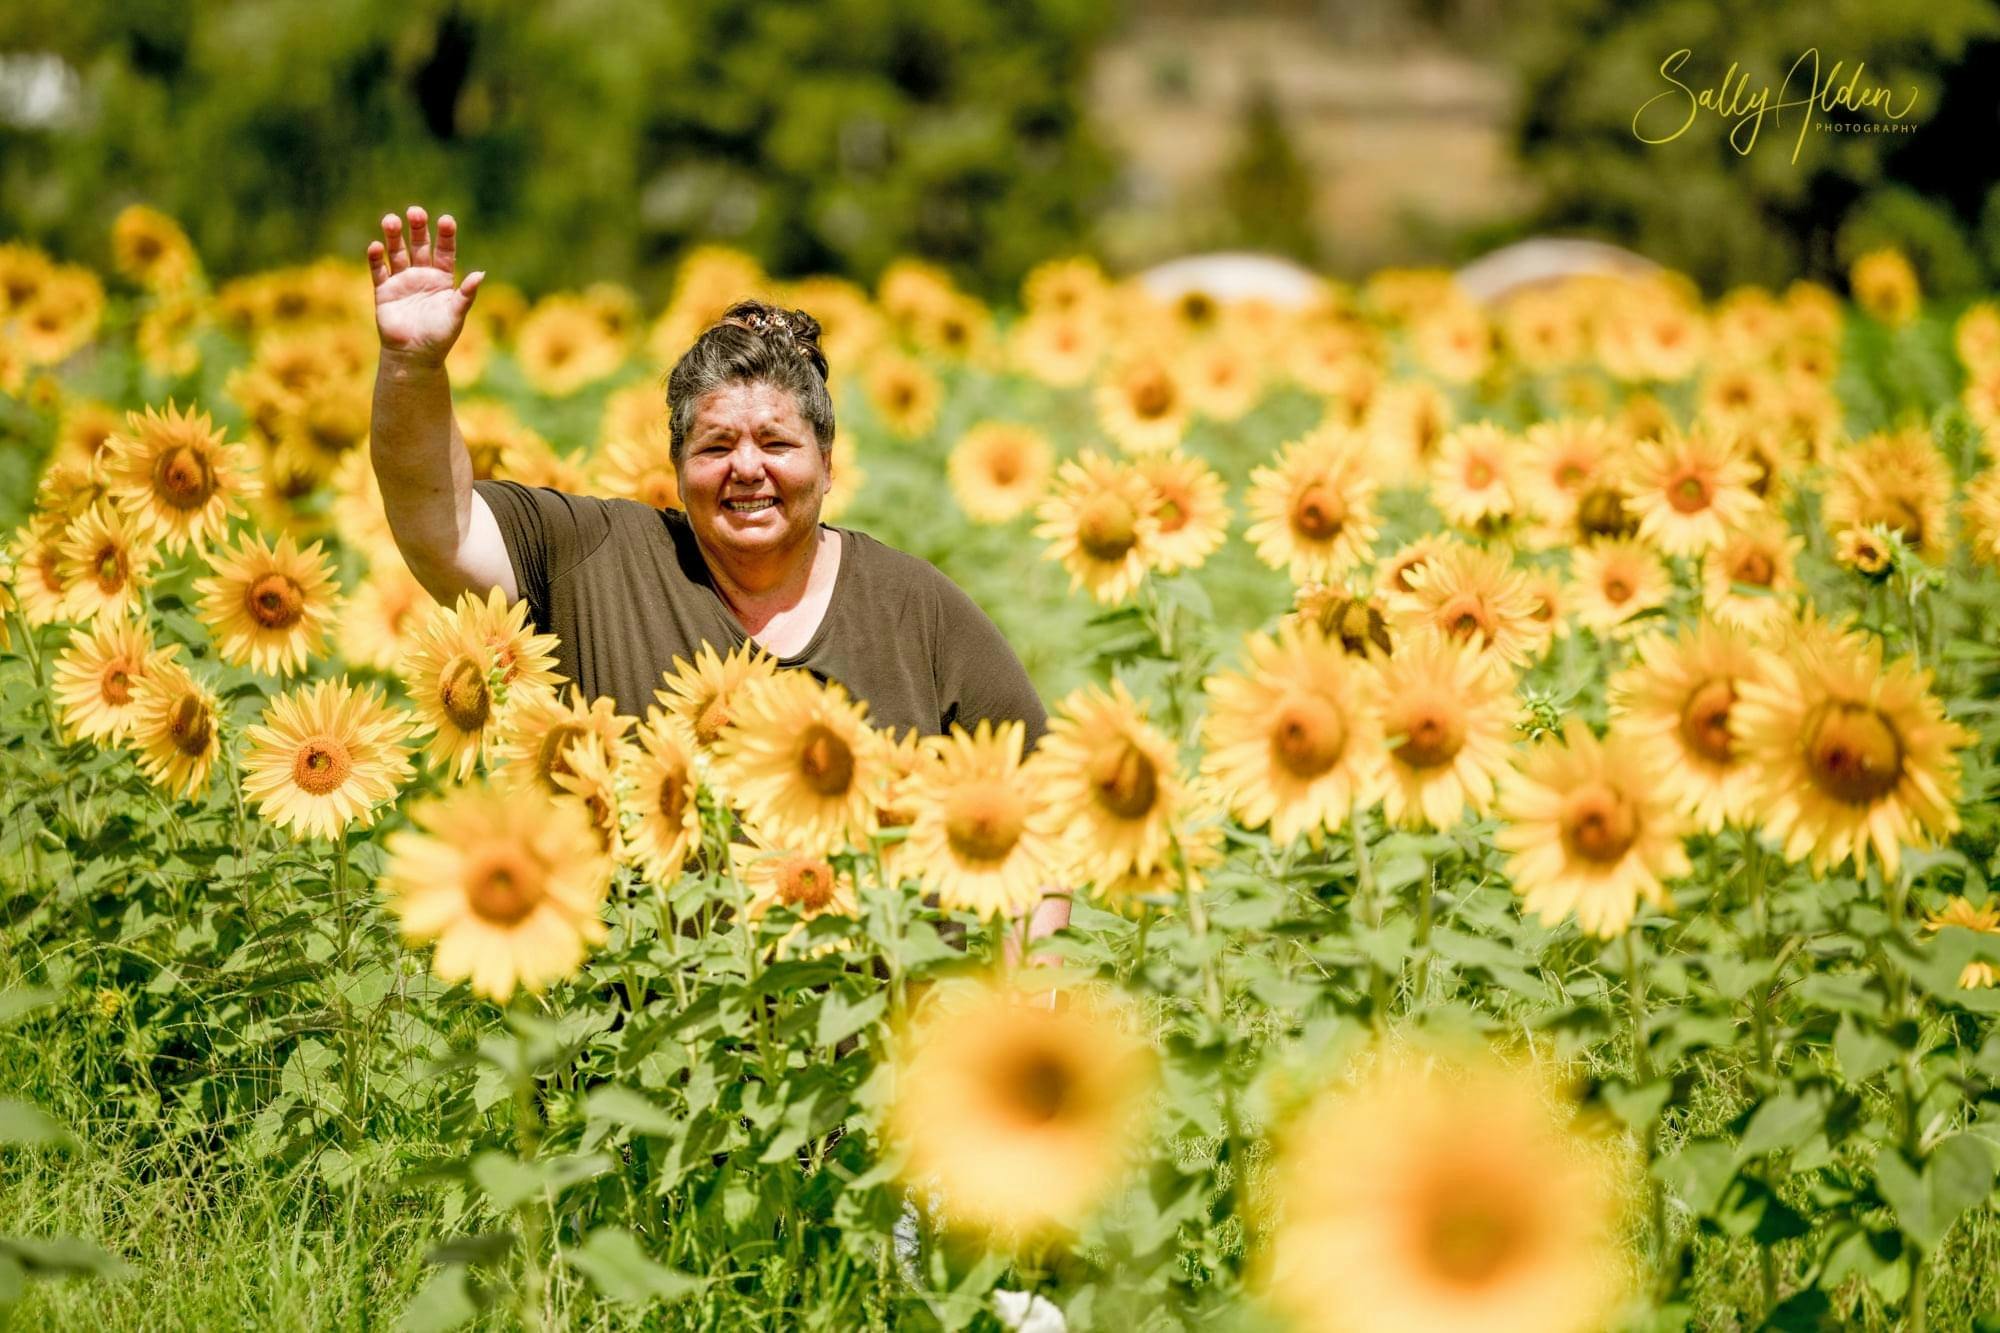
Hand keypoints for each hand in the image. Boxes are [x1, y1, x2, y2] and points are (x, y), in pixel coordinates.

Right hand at [368, 205, 483, 367]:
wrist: (414, 357)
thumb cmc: (440, 337)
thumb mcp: (456, 314)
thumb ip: (467, 294)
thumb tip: (481, 273)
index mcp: (443, 279)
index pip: (445, 251)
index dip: (445, 236)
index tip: (446, 219)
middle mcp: (422, 276)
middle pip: (420, 246)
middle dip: (418, 228)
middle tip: (415, 212)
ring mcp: (402, 281)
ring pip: (397, 253)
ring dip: (393, 237)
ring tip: (391, 220)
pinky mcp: (384, 291)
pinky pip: (379, 271)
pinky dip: (376, 258)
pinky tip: (376, 246)